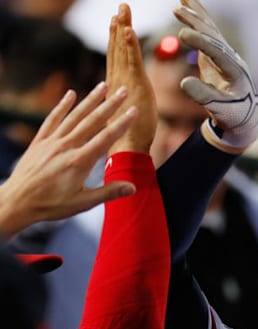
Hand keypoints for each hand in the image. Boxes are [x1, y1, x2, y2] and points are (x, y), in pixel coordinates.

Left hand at [0, 84, 137, 237]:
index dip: (122, 123)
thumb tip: (133, 187)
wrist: (16, 202)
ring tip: (102, 86)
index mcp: (80, 161)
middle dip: (110, 104)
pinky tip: (71, 94)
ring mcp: (52, 142)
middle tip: (123, 90)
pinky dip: (62, 106)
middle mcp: (66, 147)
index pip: (106, 137)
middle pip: (92, 121)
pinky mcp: (40, 142)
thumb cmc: (50, 205)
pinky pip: (52, 120)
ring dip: (90, 99)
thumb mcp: (82, 203)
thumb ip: (108, 193)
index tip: (133, 110)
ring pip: (74, 116)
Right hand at [106, 3, 156, 154]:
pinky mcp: (134, 84)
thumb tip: (131, 97)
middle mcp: (117, 78)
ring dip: (123, 29)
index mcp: (116, 83)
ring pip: (122, 49)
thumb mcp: (131, 110)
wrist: (127, 145)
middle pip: (117, 47)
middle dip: (119, 27)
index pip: (116, 55)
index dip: (116, 37)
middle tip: (120, 8)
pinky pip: (131, 60)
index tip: (116, 21)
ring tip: (122, 11)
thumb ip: (129, 100)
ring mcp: (125, 80)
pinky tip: (128, 29)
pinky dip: (130, 44)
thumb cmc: (130, 132)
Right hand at [173, 0, 257, 152]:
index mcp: (236, 73)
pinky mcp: (219, 55)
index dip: (201, 42)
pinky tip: (188, 6)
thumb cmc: (233, 116)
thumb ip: (204, 96)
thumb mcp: (219, 110)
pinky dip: (199, 20)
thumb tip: (184, 82)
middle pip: (214, 37)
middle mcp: (233, 60)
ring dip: (197, 16)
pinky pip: (208, 34)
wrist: (244, 117)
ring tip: (182, 1)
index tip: (184, 34)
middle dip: (196, 23)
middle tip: (178, 11)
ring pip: (212, 32)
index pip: (218, 54)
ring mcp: (227, 56)